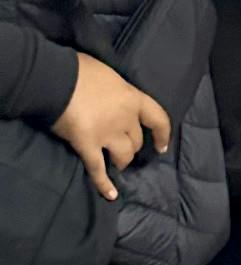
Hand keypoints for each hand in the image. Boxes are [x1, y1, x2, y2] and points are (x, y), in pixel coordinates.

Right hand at [51, 51, 170, 199]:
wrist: (54, 77)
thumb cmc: (78, 69)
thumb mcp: (108, 74)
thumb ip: (116, 89)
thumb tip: (113, 92)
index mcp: (132, 98)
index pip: (158, 118)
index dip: (163, 134)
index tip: (162, 146)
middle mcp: (125, 119)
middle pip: (137, 141)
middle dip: (132, 147)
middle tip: (123, 150)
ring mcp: (107, 134)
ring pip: (123, 156)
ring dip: (121, 162)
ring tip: (115, 163)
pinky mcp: (87, 146)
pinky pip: (98, 169)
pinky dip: (104, 184)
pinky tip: (110, 195)